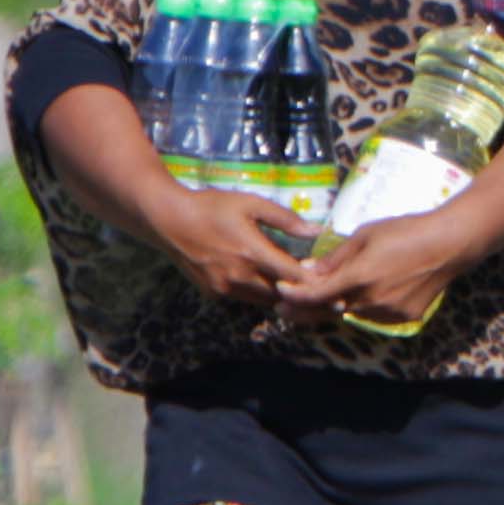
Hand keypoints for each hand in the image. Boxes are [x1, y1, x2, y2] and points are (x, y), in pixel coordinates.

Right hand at [147, 182, 309, 306]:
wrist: (169, 220)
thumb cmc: (212, 207)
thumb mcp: (251, 203)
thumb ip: (285, 219)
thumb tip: (315, 231)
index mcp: (253, 253)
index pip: (294, 277)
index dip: (315, 284)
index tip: (334, 289)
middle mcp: (240, 276)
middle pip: (281, 294)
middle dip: (300, 294)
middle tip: (320, 292)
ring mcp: (225, 288)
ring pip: (263, 300)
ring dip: (280, 295)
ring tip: (298, 289)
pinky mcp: (214, 293)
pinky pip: (244, 298)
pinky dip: (258, 293)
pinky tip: (266, 283)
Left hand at [273, 208, 470, 330]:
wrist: (449, 244)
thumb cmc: (406, 231)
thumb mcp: (365, 235)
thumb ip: (336, 257)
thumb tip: (308, 270)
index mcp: (359, 276)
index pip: (316, 295)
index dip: (294, 296)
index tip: (279, 293)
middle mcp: (371, 300)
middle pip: (330, 310)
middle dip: (306, 310)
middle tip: (285, 311)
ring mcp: (388, 312)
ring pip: (352, 313)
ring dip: (337, 307)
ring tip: (324, 299)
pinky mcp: (403, 317)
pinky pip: (374, 315)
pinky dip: (363, 307)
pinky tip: (362, 295)